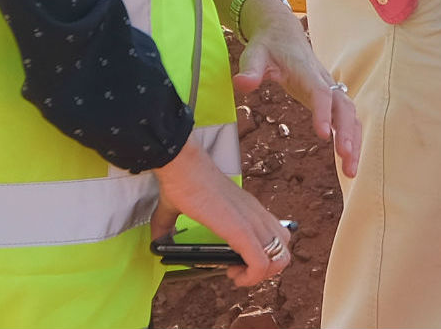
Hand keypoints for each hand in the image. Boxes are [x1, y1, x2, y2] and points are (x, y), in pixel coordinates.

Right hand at [152, 138, 290, 287]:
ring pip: (281, 257)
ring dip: (260, 275)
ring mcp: (252, 221)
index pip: (277, 235)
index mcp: (248, 209)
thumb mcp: (177, 209)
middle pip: (284, 249)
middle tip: (239, 270)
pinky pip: (261, 263)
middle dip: (266, 270)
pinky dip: (251, 277)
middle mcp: (256, 215)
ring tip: (236, 272)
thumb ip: (167, 226)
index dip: (263, 255)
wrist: (182, 165)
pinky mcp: (241, 229)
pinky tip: (233, 274)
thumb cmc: (181, 182)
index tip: (237, 262)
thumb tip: (156, 240)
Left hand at [219, 0, 364, 179]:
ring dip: (354, 141)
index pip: (320, 93)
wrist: (283, 33)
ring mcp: (330, 89)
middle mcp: (324, 81)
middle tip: (346, 160)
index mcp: (307, 72)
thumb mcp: (254, 54)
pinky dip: (351, 139)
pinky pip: (346, 119)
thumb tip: (242, 83)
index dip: (323, 113)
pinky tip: (348, 162)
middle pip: (344, 107)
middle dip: (347, 134)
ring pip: (350, 116)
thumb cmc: (267, 46)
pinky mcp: (330, 98)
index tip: (324, 135)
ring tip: (351, 171)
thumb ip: (250, 69)